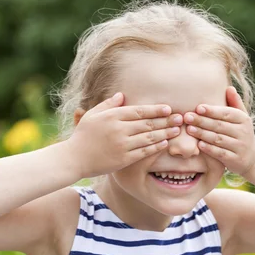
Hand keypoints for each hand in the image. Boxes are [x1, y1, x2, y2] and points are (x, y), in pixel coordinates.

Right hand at [67, 92, 182, 177]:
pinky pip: (144, 152)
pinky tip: (165, 143)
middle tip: (180, 118)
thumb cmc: (83, 135)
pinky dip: (156, 147)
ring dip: (165, 133)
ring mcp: (122, 145)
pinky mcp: (123, 159)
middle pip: (148, 123)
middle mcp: (119, 129)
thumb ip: (108, 104)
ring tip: (177, 131)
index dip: (156, 110)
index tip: (168, 108)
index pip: (139, 111)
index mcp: (112, 116)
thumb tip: (122, 95)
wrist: (74, 158)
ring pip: (149, 137)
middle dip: (166, 120)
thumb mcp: (93, 115)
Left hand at [184, 86, 254, 175]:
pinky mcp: (235, 159)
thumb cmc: (240, 132)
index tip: (198, 107)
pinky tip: (198, 144)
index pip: (227, 113)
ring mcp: (240, 146)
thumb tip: (229, 87)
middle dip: (202, 121)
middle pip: (220, 125)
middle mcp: (243, 132)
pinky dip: (209, 149)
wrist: (253, 157)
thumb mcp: (241, 117)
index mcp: (243, 119)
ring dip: (203, 134)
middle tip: (187, 117)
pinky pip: (220, 153)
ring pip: (218, 139)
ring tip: (189, 129)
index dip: (212, 110)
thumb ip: (235, 103)